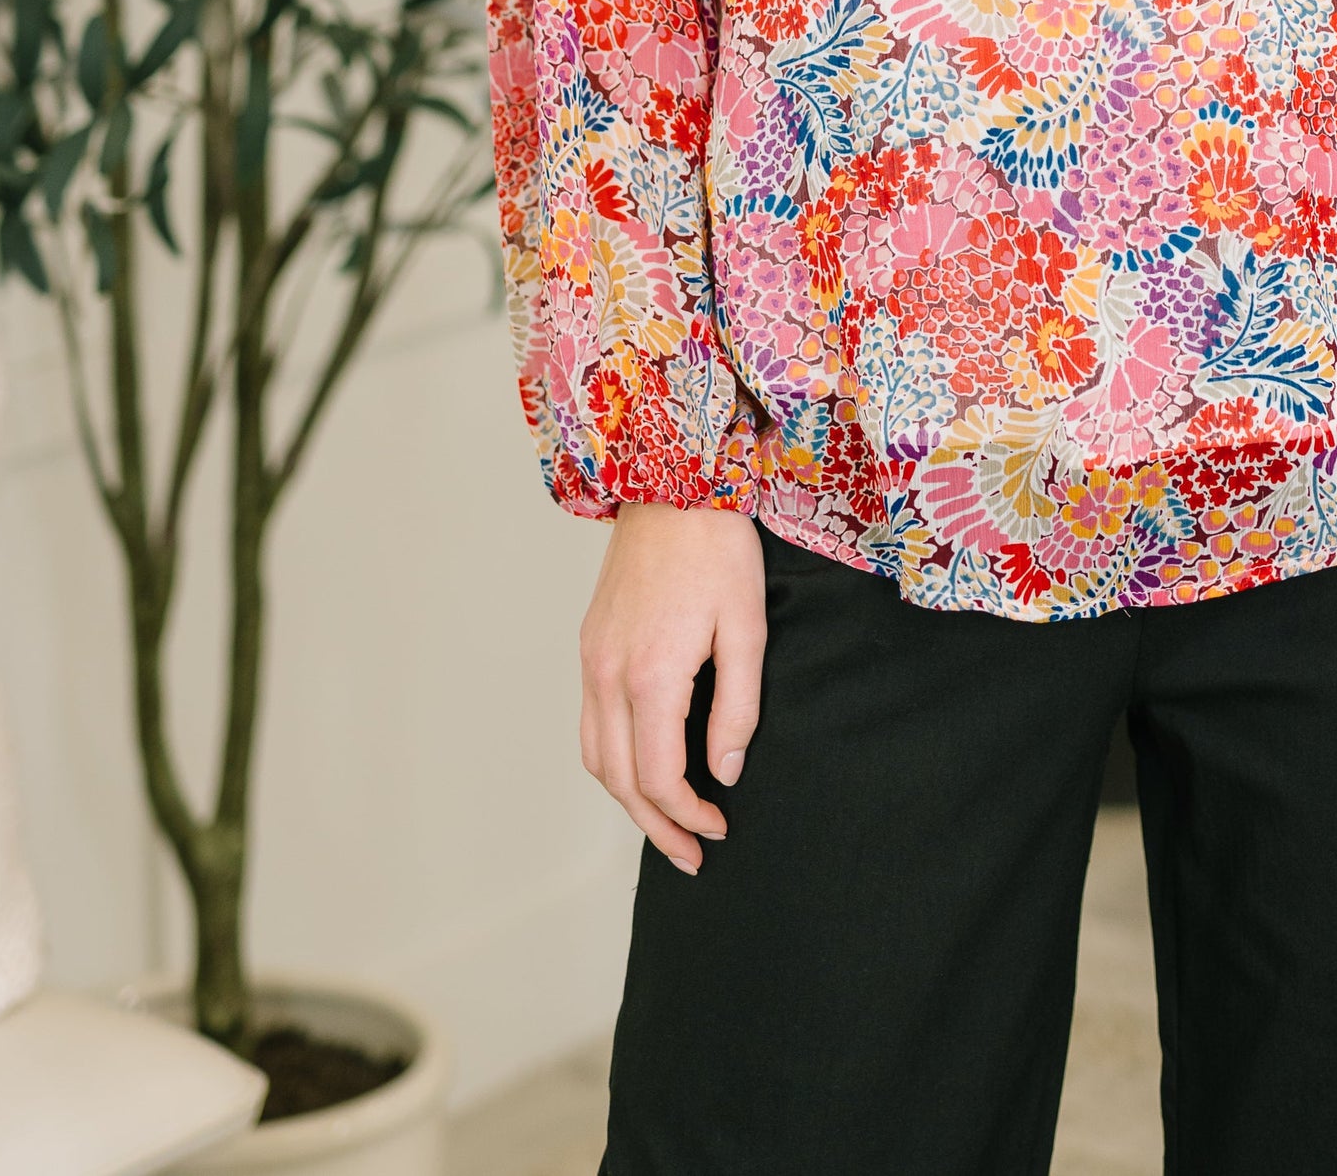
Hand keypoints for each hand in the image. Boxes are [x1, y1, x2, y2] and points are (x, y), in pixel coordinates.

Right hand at [579, 503, 766, 872]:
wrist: (672, 482)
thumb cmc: (718, 549)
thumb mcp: (747, 628)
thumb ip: (737, 707)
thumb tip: (724, 772)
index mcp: (651, 675)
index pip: (657, 776)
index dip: (687, 815)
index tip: (719, 829)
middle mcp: (608, 673)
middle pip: (619, 780)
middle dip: (655, 826)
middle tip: (692, 854)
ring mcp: (592, 658)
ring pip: (595, 756)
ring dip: (627, 800)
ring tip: (666, 824)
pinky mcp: (590, 643)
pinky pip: (590, 721)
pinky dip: (612, 760)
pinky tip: (642, 766)